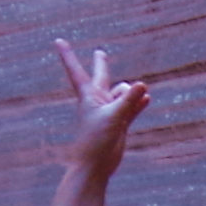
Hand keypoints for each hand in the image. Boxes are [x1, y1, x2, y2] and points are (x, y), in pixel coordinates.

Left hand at [56, 37, 147, 172]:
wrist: (96, 165)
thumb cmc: (96, 141)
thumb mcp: (114, 117)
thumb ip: (128, 101)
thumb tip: (142, 85)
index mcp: (88, 96)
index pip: (76, 70)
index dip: (68, 55)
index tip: (58, 40)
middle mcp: (98, 101)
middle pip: (101, 77)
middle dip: (101, 65)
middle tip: (100, 54)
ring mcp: (109, 112)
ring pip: (122, 94)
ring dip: (131, 93)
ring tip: (143, 94)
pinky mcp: (119, 124)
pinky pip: (131, 109)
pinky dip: (138, 103)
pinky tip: (147, 98)